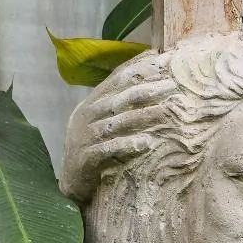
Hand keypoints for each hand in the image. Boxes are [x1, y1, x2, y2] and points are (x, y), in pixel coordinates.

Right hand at [59, 73, 176, 201]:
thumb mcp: (102, 119)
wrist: (71, 179)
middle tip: (171, 85)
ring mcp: (85, 136)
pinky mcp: (87, 158)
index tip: (164, 63)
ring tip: (166, 112)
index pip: (117, 79)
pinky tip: (147, 143)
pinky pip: (109, 149)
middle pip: (119, 98)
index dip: (140, 69)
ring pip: (117, 122)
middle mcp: (87, 115)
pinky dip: (128, 145)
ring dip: (143, 116)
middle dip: (146, 89)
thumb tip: (152, 83)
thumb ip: (120, 103)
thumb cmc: (93, 146)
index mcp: (92, 102)